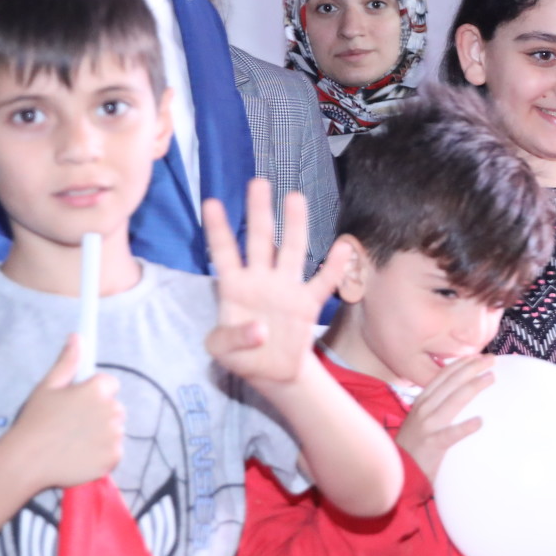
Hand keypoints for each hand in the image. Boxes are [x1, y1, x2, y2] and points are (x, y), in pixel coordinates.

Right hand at [9, 335, 123, 489]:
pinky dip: (101, 455)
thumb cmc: (35, 422)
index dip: (94, 394)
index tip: (77, 405)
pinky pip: (114, 452)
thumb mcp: (48, 387)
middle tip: (72, 426)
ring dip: (101, 435)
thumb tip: (77, 336)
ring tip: (74, 442)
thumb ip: (68, 361)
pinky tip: (80, 456)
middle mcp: (112, 410)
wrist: (26, 461)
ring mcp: (115, 435)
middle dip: (99, 414)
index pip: (110, 384)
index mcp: (98, 390)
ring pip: (114, 431)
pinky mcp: (113, 457)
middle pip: (114, 408)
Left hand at [204, 181, 348, 391]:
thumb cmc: (241, 356)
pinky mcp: (307, 304)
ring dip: (294, 225)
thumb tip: (261, 329)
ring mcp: (286, 288)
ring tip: (295, 197)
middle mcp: (261, 279)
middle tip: (257, 182)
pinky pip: (322, 283)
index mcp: (234, 287)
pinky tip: (343, 247)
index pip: (224, 252)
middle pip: (260, 239)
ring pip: (291, 251)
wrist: (271, 373)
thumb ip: (233, 338)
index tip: (212, 202)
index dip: (218, 229)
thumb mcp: (221, 352)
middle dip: (258, 211)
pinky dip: (334, 267)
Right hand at [397, 355, 494, 483]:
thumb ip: (435, 407)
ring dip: (473, 386)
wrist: (397, 472)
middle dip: (472, 367)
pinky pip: (450, 434)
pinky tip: (480, 422)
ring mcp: (427, 426)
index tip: (477, 355)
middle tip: (491, 359)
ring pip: (454, 400)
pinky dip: (465, 427)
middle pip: (451, 382)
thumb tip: (458, 395)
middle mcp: (424, 409)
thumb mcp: (420, 421)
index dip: (460, 363)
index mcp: (422, 402)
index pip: (442, 376)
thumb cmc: (413, 447)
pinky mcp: (432, 445)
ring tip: (490, 378)